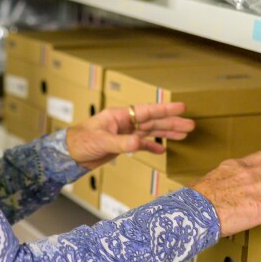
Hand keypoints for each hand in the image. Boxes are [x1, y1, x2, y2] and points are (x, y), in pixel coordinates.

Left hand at [65, 102, 194, 171]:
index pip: (147, 111)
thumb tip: (139, 143)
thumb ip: (121, 143)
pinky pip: (141, 144)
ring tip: (184, 134)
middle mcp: (125, 123)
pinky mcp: (122, 145)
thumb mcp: (101, 142)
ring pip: (150, 132)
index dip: (165, 109)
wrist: (69, 154)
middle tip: (191, 125)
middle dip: (172, 123)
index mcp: (120, 116)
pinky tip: (163, 149)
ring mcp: (124, 133)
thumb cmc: (81, 141)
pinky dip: (151, 146)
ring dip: (166, 133)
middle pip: (153, 121)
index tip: (182, 107)